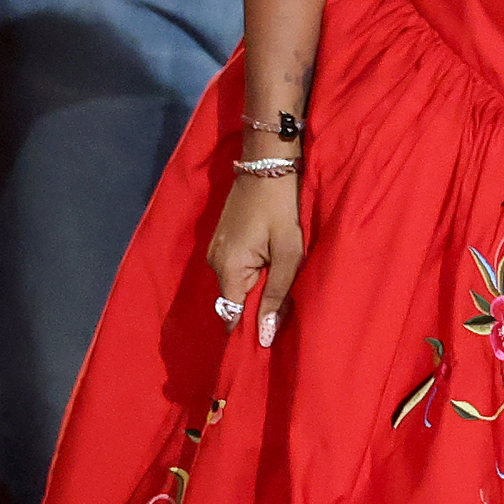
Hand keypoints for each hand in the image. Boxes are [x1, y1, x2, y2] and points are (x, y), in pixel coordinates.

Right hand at [204, 164, 305, 349]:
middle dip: (257, 304)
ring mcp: (214, 251)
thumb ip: (277, 295)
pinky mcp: (220, 241)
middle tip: (286, 299)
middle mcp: (214, 263)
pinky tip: (269, 260)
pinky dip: (251, 272)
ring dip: (256, 286)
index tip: (269, 334)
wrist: (267, 166)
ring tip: (280, 275)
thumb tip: (265, 336)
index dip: (249, 327)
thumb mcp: (289, 253)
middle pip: (234, 300)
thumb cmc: (282, 208)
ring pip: (235, 284)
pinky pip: (234, 269)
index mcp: (228, 268)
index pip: (231, 315)